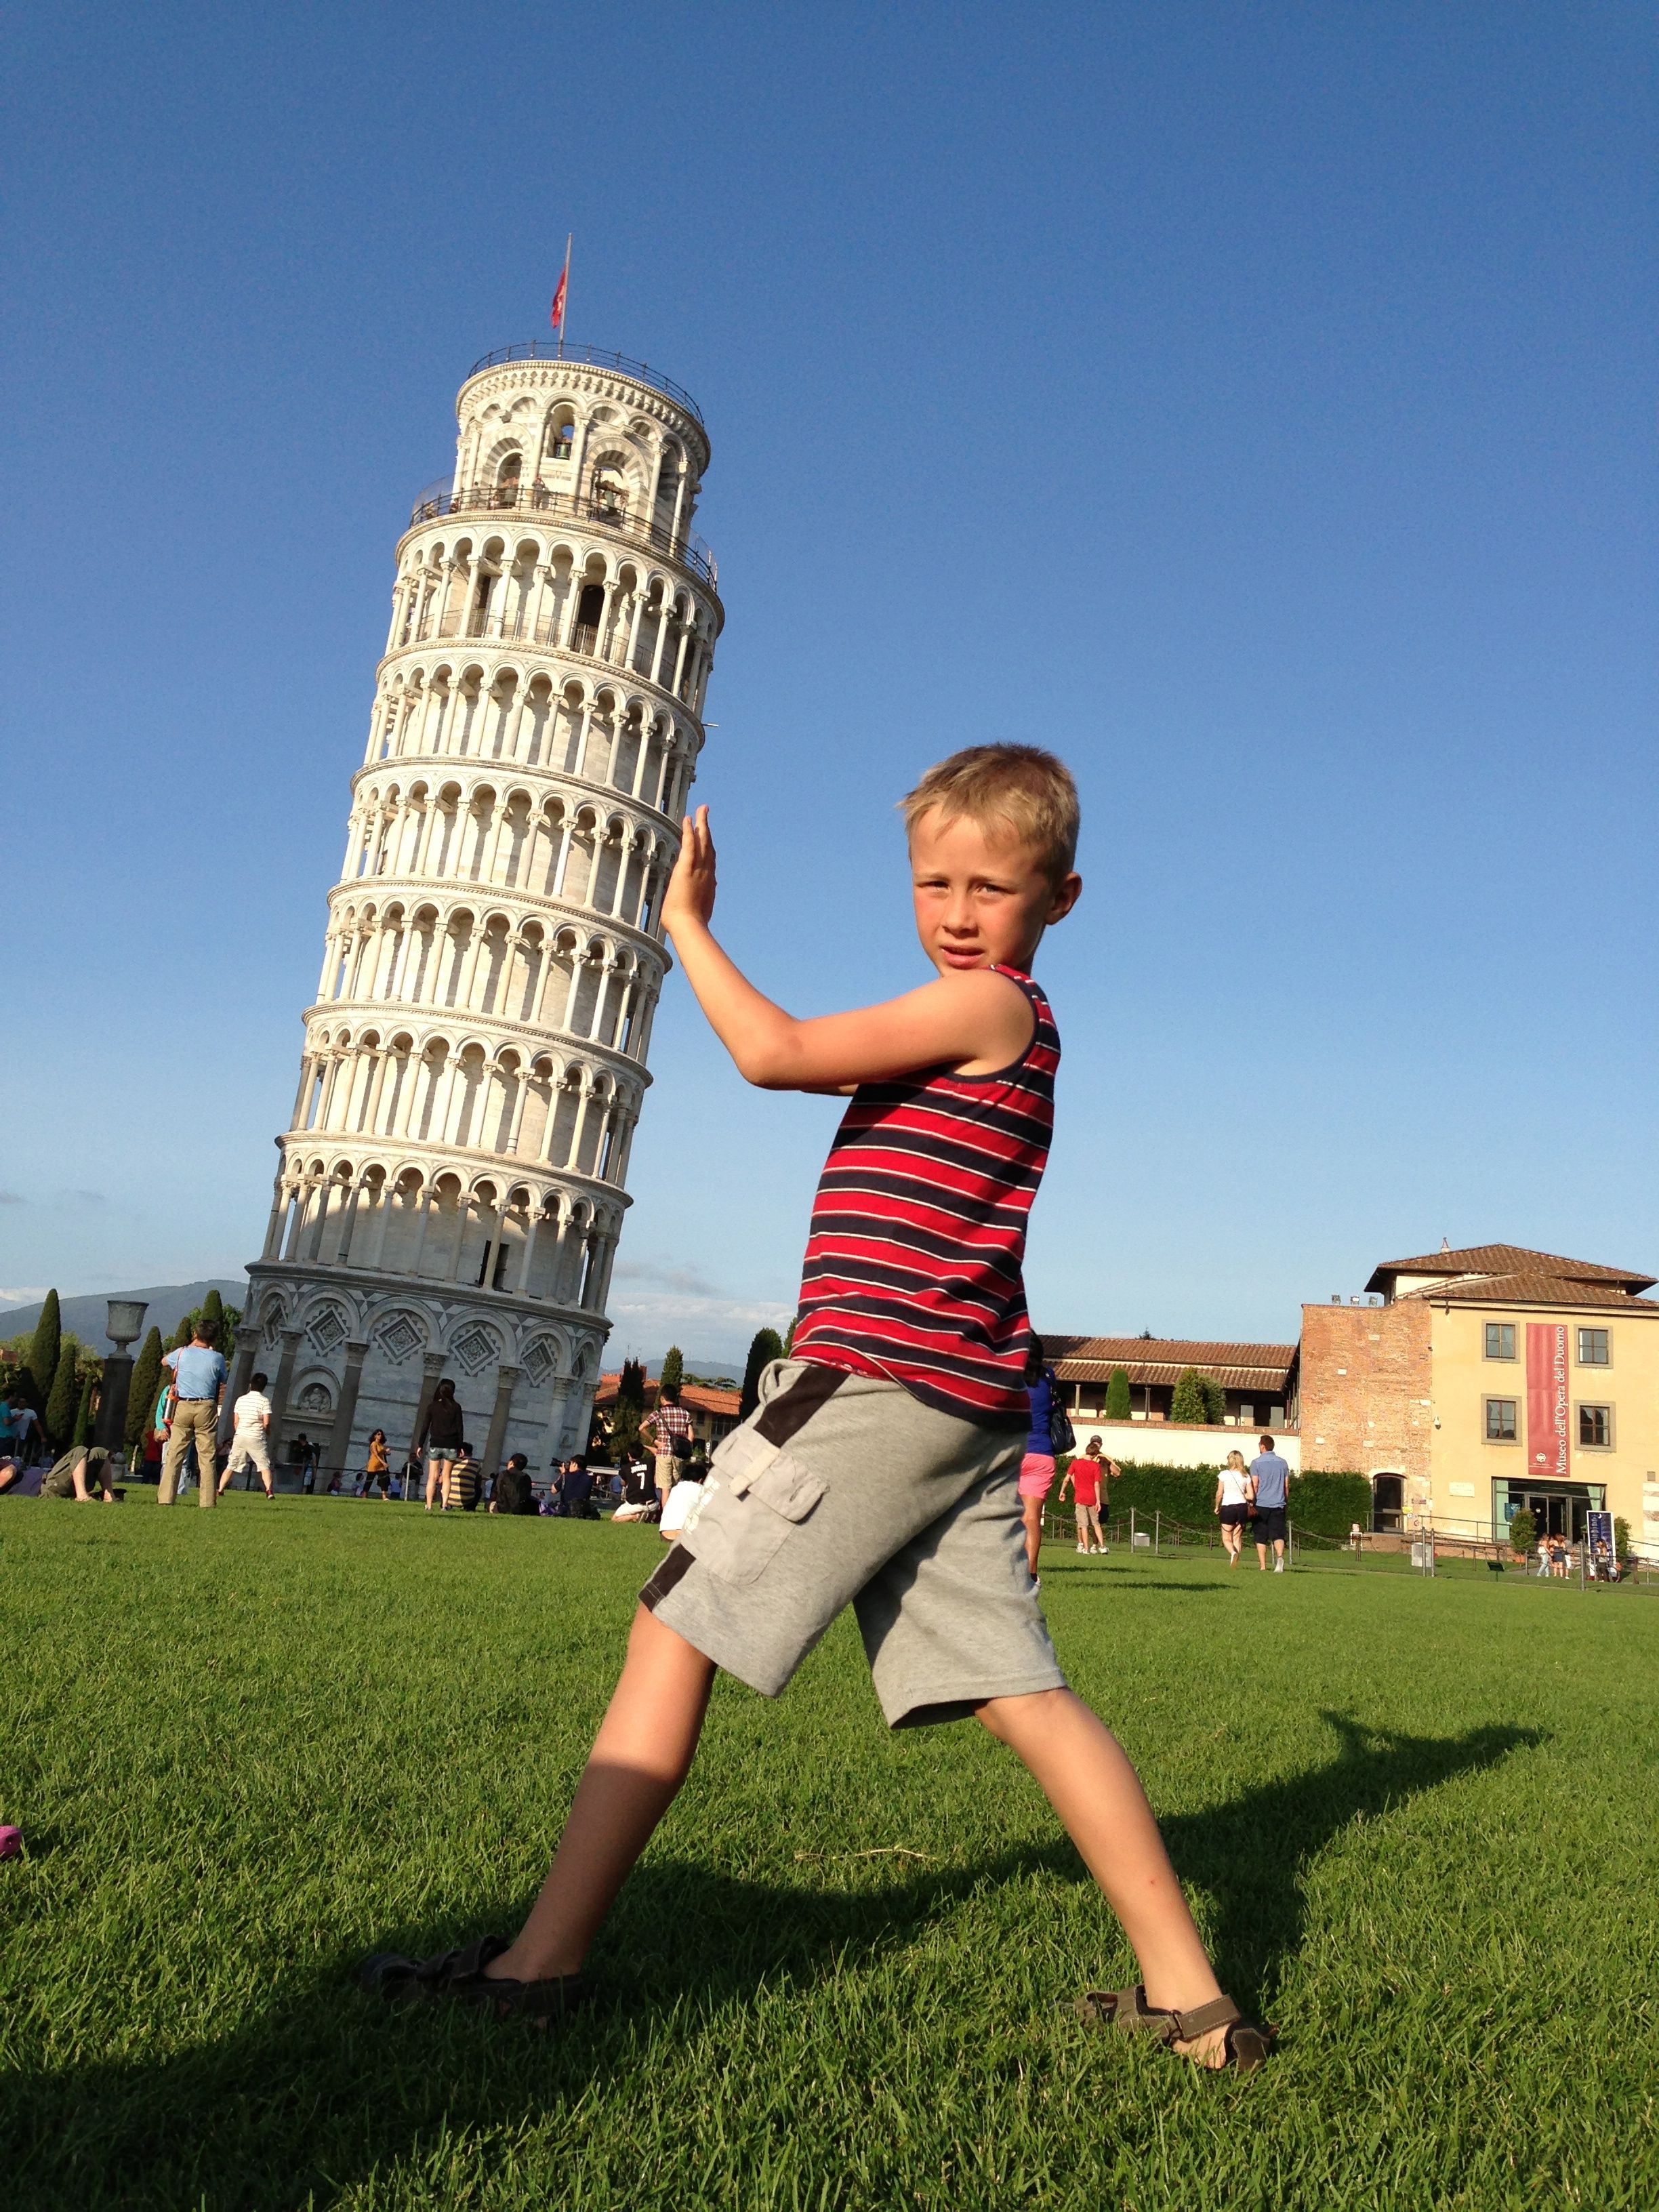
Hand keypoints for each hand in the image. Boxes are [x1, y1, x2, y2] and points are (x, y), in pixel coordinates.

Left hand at [662, 806, 715, 938]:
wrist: (688, 925)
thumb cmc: (690, 924)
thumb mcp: (701, 909)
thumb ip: (705, 898)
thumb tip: (712, 891)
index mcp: (708, 883)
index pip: (710, 860)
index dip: (709, 847)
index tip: (708, 836)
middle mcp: (707, 872)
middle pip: (709, 845)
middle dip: (708, 828)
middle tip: (706, 813)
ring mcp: (698, 869)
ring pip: (703, 841)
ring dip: (702, 823)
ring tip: (702, 809)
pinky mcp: (687, 867)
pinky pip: (690, 844)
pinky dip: (689, 830)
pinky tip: (688, 819)